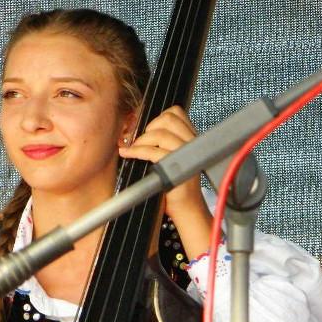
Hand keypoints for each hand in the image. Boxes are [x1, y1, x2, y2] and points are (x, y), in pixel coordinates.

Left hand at [118, 105, 211, 258]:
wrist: (186, 209)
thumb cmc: (177, 186)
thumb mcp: (172, 158)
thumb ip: (164, 142)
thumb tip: (140, 131)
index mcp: (192, 138)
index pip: (176, 112)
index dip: (157, 118)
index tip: (147, 131)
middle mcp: (192, 143)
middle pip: (168, 119)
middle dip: (148, 128)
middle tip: (140, 141)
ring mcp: (187, 154)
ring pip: (159, 134)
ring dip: (140, 141)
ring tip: (133, 150)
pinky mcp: (177, 167)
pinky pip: (153, 152)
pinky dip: (137, 151)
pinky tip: (129, 154)